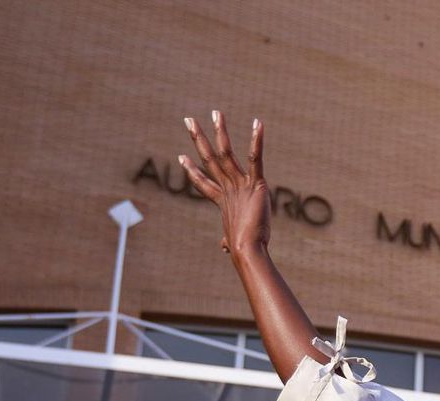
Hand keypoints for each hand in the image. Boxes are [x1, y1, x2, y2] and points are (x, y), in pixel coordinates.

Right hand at [180, 111, 271, 256]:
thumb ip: (228, 240)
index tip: (181, 157)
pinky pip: (256, 158)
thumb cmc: (243, 248)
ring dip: (220, 131)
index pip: (203, 182)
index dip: (192, 170)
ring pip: (226, 153)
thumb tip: (225, 249)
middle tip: (188, 119)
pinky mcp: (256, 184)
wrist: (247, 250)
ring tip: (216, 112)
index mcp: (222, 200)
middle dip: (198, 138)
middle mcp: (228, 188)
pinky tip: (258, 123)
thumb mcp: (233, 240)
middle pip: (209, 159)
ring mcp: (240, 184)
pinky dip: (256, 140)